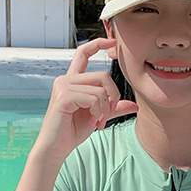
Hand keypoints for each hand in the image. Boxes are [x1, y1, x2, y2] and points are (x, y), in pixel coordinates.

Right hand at [32, 37, 137, 164]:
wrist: (56, 148)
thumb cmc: (72, 132)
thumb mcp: (97, 116)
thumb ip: (113, 108)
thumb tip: (135, 105)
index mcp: (72, 80)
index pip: (83, 53)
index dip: (98, 44)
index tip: (113, 42)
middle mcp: (66, 79)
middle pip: (102, 76)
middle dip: (112, 96)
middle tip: (108, 115)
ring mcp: (63, 86)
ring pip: (99, 89)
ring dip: (105, 109)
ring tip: (99, 122)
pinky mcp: (64, 97)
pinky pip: (93, 98)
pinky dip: (98, 112)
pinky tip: (93, 122)